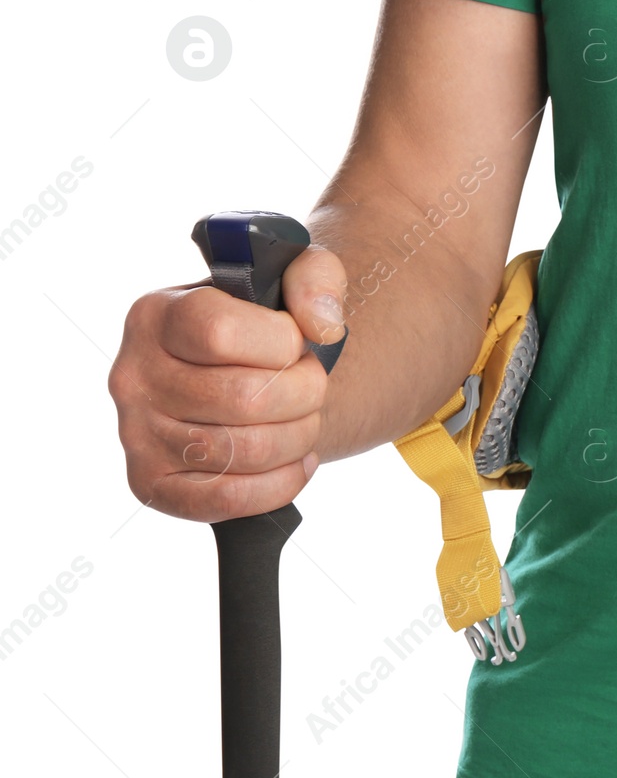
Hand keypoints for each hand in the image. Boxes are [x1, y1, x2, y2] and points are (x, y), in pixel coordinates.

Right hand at [108, 246, 347, 521]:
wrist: (242, 372)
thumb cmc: (263, 324)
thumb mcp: (292, 277)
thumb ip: (316, 279)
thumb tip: (323, 327)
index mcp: (157, 315)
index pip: (220, 331)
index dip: (280, 341)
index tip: (295, 342)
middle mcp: (132, 375)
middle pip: (243, 398)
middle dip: (306, 393)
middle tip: (312, 386)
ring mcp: (136, 434)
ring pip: (242, 451)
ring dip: (300, 437)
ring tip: (305, 419)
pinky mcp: (152, 484)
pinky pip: (226, 500)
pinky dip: (280, 485)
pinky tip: (298, 461)